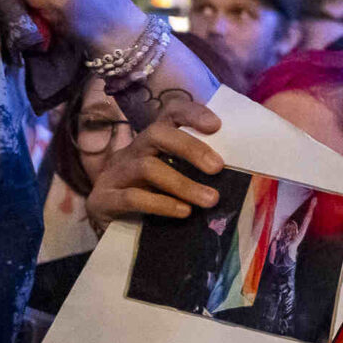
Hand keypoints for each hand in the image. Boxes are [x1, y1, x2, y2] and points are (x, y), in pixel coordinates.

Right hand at [86, 100, 226, 227]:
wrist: (111, 228)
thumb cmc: (152, 200)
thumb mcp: (175, 180)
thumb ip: (197, 170)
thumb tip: (238, 172)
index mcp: (152, 142)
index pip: (169, 114)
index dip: (192, 113)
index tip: (217, 125)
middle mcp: (132, 151)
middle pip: (156, 134)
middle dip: (190, 148)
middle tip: (218, 167)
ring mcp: (115, 174)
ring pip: (147, 167)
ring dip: (183, 184)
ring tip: (210, 199)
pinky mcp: (103, 199)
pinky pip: (132, 197)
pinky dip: (162, 204)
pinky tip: (184, 212)